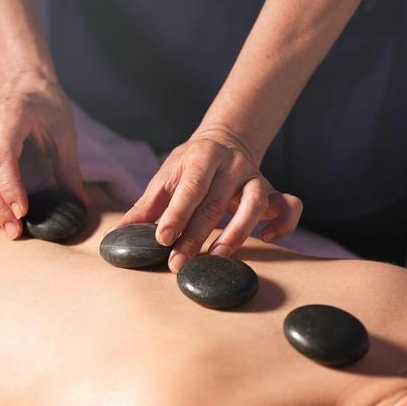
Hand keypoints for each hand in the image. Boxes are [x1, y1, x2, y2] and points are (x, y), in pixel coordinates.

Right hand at [0, 69, 88, 238]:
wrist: (26, 83)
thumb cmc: (48, 108)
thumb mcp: (65, 136)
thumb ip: (70, 171)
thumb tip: (83, 205)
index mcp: (12, 116)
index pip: (1, 156)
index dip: (9, 187)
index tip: (23, 212)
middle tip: (15, 231)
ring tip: (4, 227)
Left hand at [114, 126, 301, 271]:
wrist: (224, 142)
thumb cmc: (188, 167)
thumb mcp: (165, 178)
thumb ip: (145, 207)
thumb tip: (116, 235)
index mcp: (201, 157)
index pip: (190, 187)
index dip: (177, 214)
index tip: (162, 238)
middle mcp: (232, 165)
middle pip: (216, 202)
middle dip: (196, 236)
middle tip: (179, 263)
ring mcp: (256, 177)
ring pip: (256, 203)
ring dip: (238, 232)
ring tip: (218, 257)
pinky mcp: (273, 190)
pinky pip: (290, 205)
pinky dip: (284, 223)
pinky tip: (267, 239)